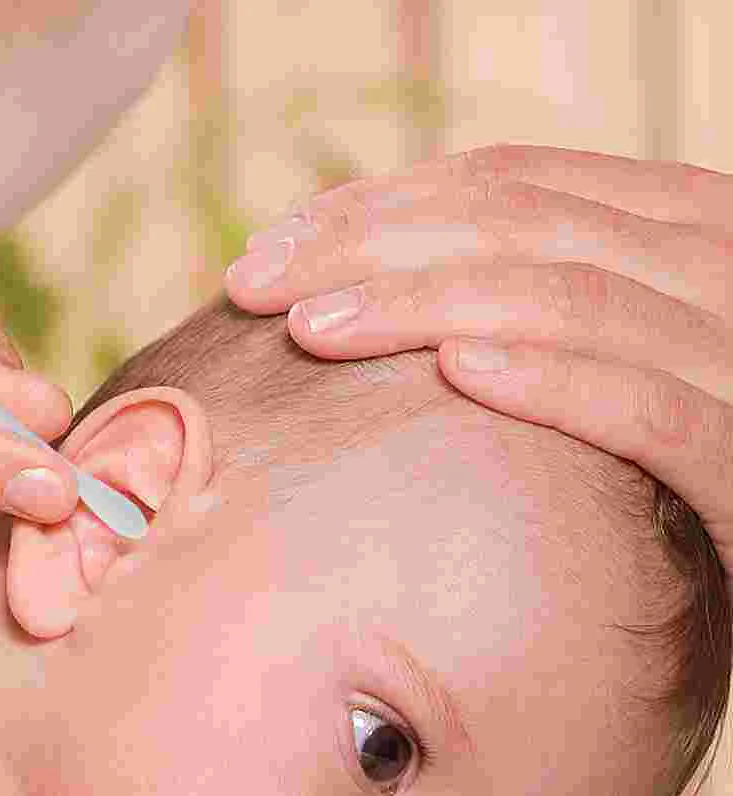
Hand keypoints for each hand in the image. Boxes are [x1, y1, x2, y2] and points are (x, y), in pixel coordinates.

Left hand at [224, 143, 731, 581]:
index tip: (268, 250)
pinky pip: (650, 408)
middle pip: (520, 227)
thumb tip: (388, 307)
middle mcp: (712, 268)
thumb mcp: (618, 357)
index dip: (377, 207)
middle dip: (369, 248)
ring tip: (316, 327)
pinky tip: (460, 373)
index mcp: (677, 229)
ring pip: (570, 299)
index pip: (509, 187)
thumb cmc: (690, 462)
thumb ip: (540, 310)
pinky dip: (555, 383)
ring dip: (429, 305)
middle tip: (253, 286)